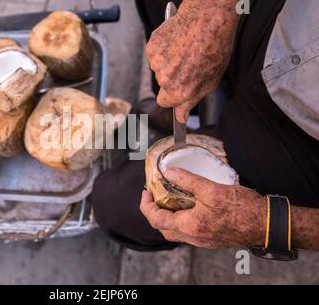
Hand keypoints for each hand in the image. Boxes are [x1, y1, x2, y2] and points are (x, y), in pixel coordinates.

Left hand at [140, 167, 266, 248]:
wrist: (267, 224)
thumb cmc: (243, 208)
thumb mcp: (212, 189)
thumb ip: (188, 180)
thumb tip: (169, 172)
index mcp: (190, 226)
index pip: (156, 219)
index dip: (146, 206)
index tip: (145, 192)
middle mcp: (193, 238)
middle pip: (163, 228)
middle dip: (154, 212)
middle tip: (153, 196)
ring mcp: (202, 241)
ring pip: (175, 232)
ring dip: (167, 217)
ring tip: (168, 199)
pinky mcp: (211, 239)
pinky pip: (188, 232)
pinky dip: (180, 220)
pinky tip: (186, 206)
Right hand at [145, 0, 239, 121]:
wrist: (207, 18)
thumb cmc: (215, 48)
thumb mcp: (210, 82)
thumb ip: (191, 101)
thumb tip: (180, 118)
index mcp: (179, 91)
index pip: (165, 102)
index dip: (174, 94)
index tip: (181, 86)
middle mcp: (165, 80)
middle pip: (162, 84)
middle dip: (173, 76)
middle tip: (190, 62)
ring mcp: (157, 63)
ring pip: (159, 68)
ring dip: (169, 61)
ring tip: (187, 48)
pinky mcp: (152, 47)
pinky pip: (155, 54)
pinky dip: (164, 48)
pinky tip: (178, 41)